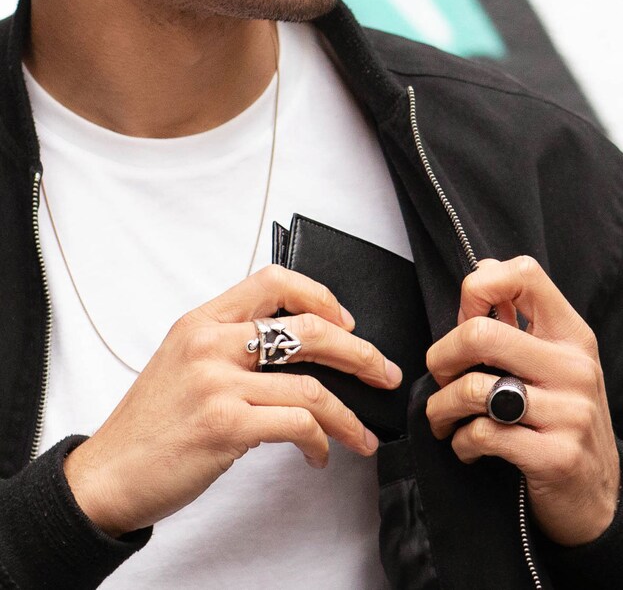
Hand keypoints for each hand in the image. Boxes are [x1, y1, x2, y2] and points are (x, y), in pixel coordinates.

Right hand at [64, 265, 401, 537]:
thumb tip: (301, 350)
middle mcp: (210, 343)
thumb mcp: (184, 361)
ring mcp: (218, 383)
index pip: (273, 280)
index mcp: (202, 320)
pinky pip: (297, 424)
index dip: (320, 294)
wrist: (108, 474)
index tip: (347, 320)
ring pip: (313, 387)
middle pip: (309, 329)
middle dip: (360, 353)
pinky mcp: (225, 426)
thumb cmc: (153, 422)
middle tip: (383, 372)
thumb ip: (232, 345)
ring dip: (348, 414)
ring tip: (362, 433)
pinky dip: (321, 441)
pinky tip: (321, 453)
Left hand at [425, 256, 618, 545]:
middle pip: (480, 333)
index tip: (465, 317)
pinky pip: (482, 435)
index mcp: (571, 334)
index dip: (479, 287)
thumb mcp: (554, 361)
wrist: (600, 496)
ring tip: (444, 417)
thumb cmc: (562, 419)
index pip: (525, 274)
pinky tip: (467, 447)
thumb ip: (519, 318)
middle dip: (441, 357)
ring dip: (442, 407)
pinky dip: (460, 442)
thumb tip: (482, 268)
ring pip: (473, 389)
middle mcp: (574, 367)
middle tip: (440, 376)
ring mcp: (569, 412)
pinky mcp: (556, 455)